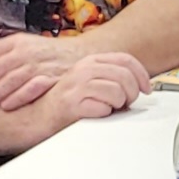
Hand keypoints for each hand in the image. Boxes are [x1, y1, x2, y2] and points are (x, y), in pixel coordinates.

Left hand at [0, 33, 75, 113]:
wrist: (82, 56)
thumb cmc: (48, 56)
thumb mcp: (25, 48)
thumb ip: (3, 57)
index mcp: (15, 42)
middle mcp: (25, 51)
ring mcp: (39, 64)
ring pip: (9, 79)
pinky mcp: (52, 77)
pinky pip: (32, 87)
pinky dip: (18, 97)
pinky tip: (6, 107)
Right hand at [32, 48, 151, 130]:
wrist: (32, 118)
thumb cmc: (59, 105)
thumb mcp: (86, 84)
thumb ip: (107, 80)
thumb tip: (134, 88)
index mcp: (88, 62)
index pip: (125, 60)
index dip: (142, 75)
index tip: (146, 89)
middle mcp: (83, 69)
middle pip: (125, 76)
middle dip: (132, 93)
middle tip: (125, 104)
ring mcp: (76, 85)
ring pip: (118, 91)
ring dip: (119, 105)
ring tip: (108, 110)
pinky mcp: (71, 103)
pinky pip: (104, 108)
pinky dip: (105, 114)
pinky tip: (95, 115)